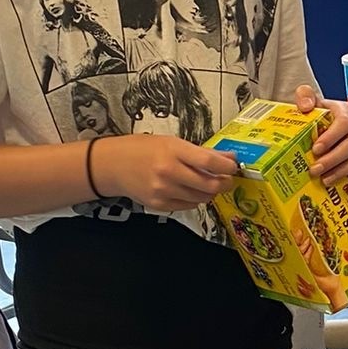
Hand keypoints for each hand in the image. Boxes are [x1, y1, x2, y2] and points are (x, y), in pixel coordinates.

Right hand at [94, 133, 237, 212]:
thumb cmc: (143, 149)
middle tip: (228, 179)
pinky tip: (190, 190)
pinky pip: (188, 205)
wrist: (113, 165)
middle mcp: (168, 172)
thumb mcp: (171, 142)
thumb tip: (229, 157)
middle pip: (209, 184)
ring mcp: (163, 191)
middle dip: (224, 183)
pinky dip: (195, 199)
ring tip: (207, 183)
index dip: (226, 166)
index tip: (234, 167)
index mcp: (172, 151)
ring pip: (201, 198)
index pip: (208, 162)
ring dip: (210, 192)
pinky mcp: (160, 205)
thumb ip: (200, 152)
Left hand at [294, 84, 347, 192]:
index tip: (316, 148)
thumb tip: (306, 105)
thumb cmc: (316, 114)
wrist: (320, 125)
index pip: (343, 123)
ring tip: (325, 180)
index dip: (331, 137)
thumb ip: (305, 95)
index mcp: (345, 112)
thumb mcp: (308, 100)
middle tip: (315, 169)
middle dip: (333, 160)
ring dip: (342, 172)